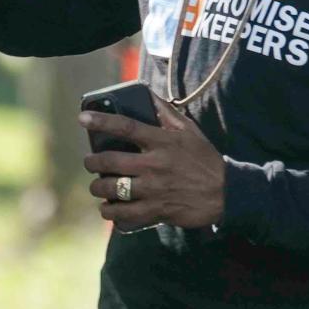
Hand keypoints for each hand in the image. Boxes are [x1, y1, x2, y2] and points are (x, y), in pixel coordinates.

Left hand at [80, 95, 225, 230]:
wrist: (227, 193)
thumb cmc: (204, 159)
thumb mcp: (189, 131)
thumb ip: (166, 112)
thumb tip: (147, 93)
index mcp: (162, 142)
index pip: (126, 127)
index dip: (101, 121)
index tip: (82, 119)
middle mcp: (155, 165)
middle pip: (110, 161)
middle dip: (92, 162)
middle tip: (90, 162)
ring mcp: (154, 189)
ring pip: (113, 189)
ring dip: (98, 188)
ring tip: (97, 186)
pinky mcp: (157, 210)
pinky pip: (124, 214)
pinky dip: (111, 212)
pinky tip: (108, 208)